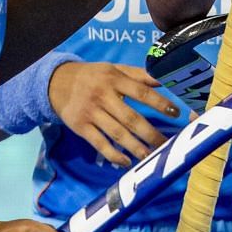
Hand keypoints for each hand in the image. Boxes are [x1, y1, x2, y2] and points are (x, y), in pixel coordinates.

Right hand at [48, 60, 179, 166]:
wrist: (56, 82)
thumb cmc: (93, 76)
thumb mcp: (114, 69)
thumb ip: (139, 75)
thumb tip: (164, 78)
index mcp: (114, 79)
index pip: (141, 92)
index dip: (159, 103)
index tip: (175, 113)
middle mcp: (103, 96)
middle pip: (131, 118)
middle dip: (150, 133)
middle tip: (166, 145)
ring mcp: (91, 112)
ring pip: (117, 133)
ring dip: (135, 147)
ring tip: (151, 158)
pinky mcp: (80, 127)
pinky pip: (99, 143)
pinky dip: (113, 154)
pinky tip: (126, 162)